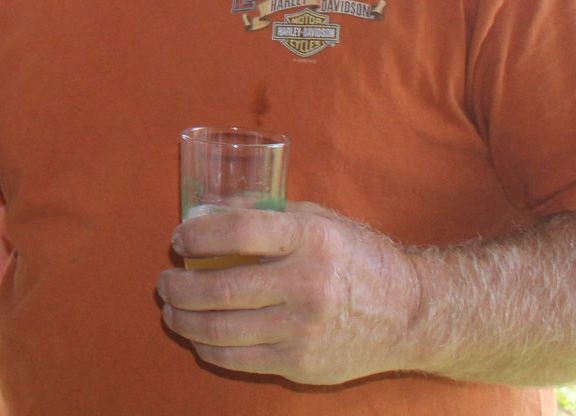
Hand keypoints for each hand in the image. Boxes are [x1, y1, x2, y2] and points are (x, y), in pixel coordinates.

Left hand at [156, 202, 422, 384]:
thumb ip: (268, 214)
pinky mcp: (303, 363)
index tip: (178, 240)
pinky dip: (208, 348)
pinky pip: (239, 359)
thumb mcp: (320, 220)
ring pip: (222, 330)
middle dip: (177, 286)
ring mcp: (305, 329)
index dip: (197, 236)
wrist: (411, 314)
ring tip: (171, 309)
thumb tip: (210, 211)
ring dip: (183, 319)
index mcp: (310, 239)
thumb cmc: (356, 258)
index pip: (238, 232)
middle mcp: (307, 285)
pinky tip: (197, 336)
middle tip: (163, 280)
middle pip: (220, 289)